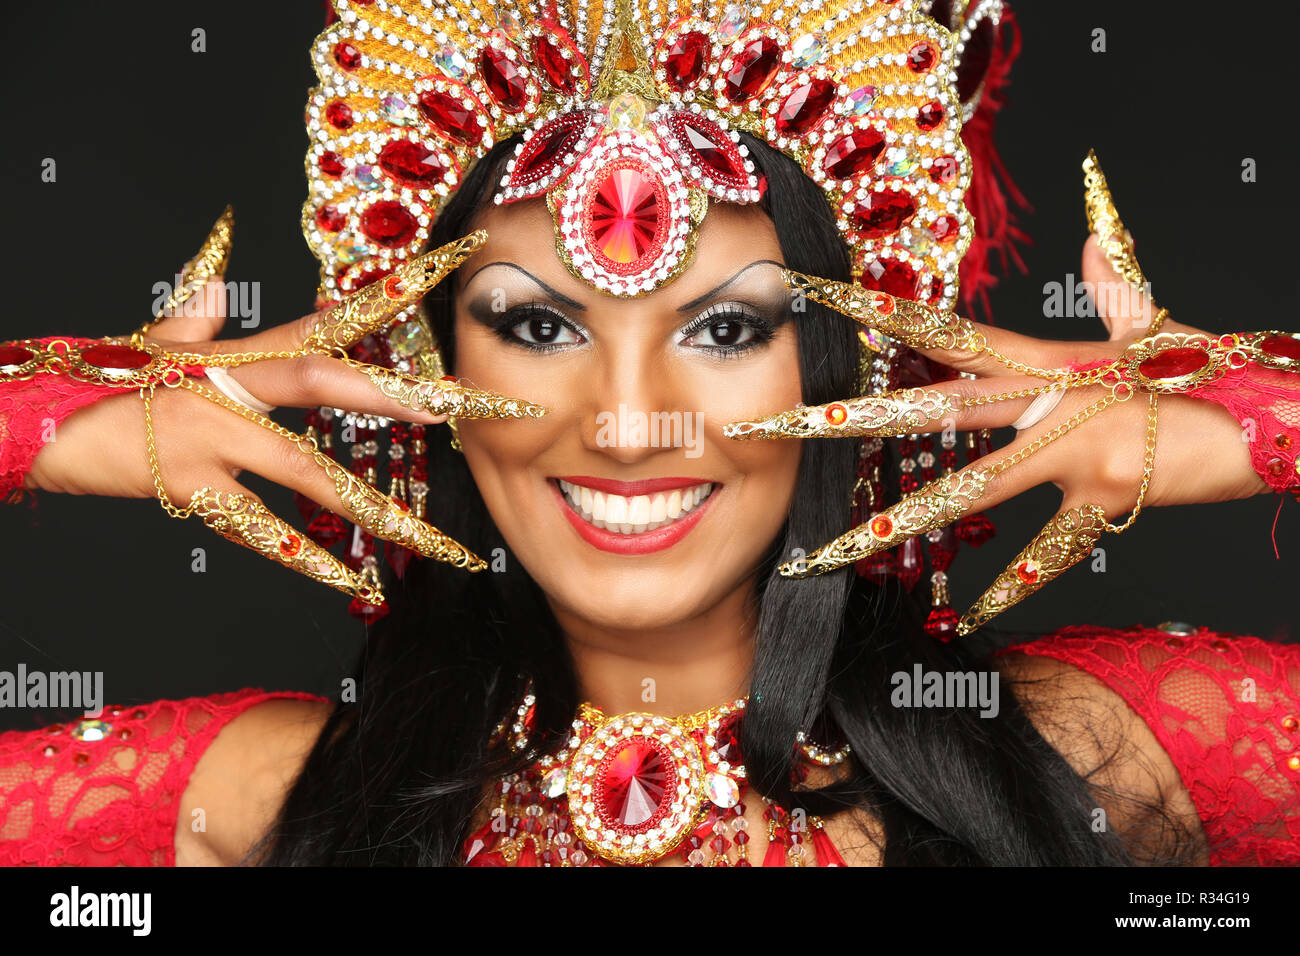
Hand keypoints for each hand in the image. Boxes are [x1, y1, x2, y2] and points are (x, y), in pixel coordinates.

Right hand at [23, 217, 546, 605]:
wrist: (33, 420)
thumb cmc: (99, 380)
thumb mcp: (151, 337)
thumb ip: (196, 307)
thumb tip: (217, 259)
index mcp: (236, 353)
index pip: (327, 319)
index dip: (387, 295)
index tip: (447, 274)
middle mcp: (232, 391)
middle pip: (332, 387)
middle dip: (409, 399)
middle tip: (479, 409)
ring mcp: (214, 443)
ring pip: (311, 473)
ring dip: (379, 509)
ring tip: (438, 542)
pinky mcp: (191, 492)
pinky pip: (263, 532)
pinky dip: (310, 558)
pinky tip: (358, 586)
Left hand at [723, 156, 1279, 633]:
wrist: (1277, 415)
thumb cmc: (1216, 372)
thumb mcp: (1159, 326)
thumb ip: (1114, 281)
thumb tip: (1089, 229)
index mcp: (1048, 359)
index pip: (946, 331)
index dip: (882, 312)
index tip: (818, 298)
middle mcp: (1045, 402)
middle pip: (929, 408)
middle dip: (849, 418)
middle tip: (774, 424)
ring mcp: (1069, 453)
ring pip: (968, 488)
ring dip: (898, 518)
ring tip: (831, 548)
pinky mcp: (1101, 500)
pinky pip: (1046, 552)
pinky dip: (1009, 588)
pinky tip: (961, 621)